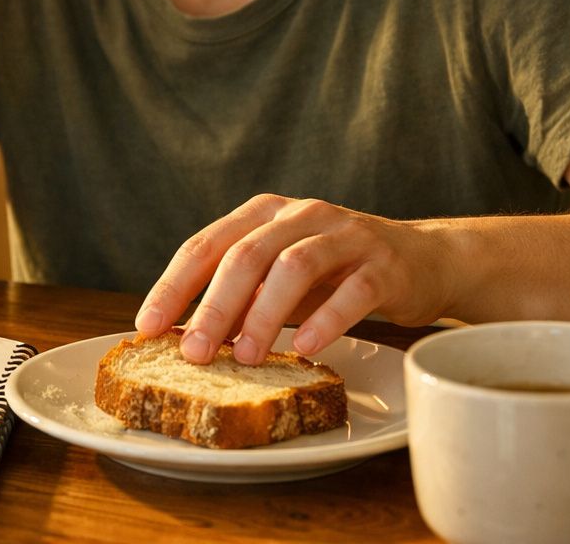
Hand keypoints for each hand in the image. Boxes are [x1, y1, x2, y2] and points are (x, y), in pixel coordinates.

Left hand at [134, 195, 454, 363]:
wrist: (423, 261)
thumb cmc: (337, 274)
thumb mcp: (280, 279)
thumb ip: (240, 297)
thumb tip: (184, 338)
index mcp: (264, 214)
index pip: (206, 244)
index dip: (173, 285)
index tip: (147, 327)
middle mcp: (302, 214)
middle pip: (246, 254)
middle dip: (214, 305)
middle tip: (193, 352)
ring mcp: (345, 235)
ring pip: (295, 266)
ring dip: (264, 314)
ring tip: (245, 356)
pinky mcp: (384, 263)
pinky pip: (352, 290)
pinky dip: (327, 319)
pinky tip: (309, 348)